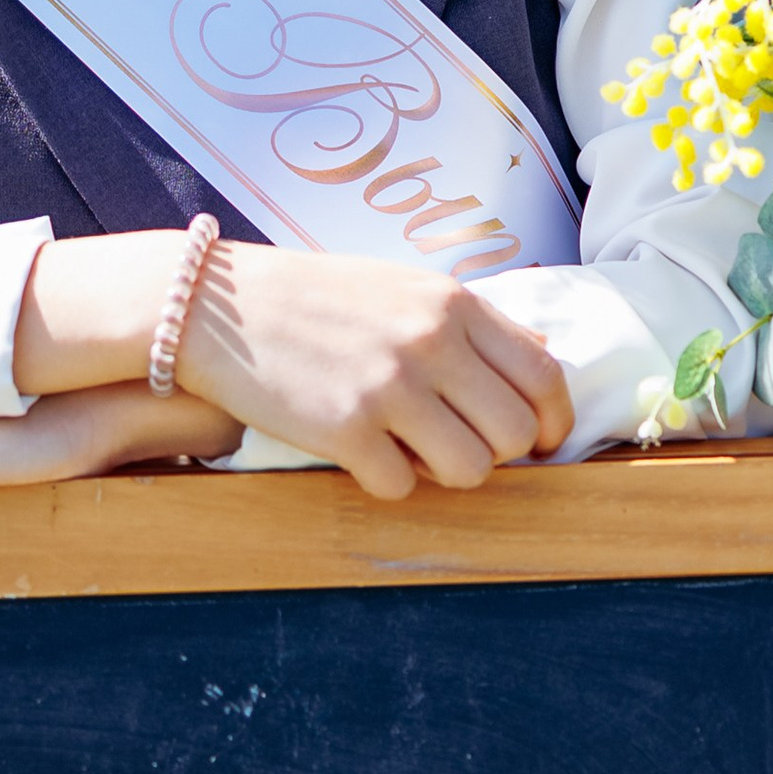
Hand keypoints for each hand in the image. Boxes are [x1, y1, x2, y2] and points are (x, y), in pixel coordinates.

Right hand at [15, 231, 575, 501]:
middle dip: (497, 453)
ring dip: (445, 472)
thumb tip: (545, 360)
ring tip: (411, 449)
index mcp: (453, 304)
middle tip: (460, 445)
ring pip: (469, 470)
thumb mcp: (406, 287)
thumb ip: (473, 322)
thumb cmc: (318, 298)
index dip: (554, 422)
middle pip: (513, 434)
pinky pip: (401, 486)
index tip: (542, 442)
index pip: (544, 376)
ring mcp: (388, 387)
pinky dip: (386, 479)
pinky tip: (360, 450)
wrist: (219, 305)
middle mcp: (430, 342)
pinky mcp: (344, 430)